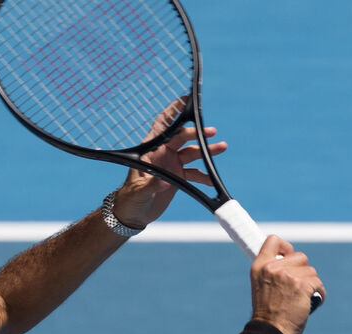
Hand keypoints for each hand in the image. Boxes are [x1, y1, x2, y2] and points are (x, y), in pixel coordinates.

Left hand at [110, 99, 227, 227]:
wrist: (132, 215)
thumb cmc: (129, 199)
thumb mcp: (138, 191)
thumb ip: (151, 185)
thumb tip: (164, 182)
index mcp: (149, 151)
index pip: (162, 126)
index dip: (172, 112)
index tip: (185, 101)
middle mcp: (162, 154)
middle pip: (182, 138)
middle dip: (197, 134)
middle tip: (211, 132)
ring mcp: (171, 165)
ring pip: (192, 154)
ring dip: (206, 152)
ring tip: (221, 148)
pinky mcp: (178, 178)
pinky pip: (194, 173)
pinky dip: (203, 176)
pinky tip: (211, 180)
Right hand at [248, 236, 325, 333]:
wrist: (271, 332)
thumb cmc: (268, 313)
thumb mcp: (262, 286)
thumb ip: (271, 271)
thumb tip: (289, 259)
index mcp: (259, 266)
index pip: (273, 240)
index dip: (285, 247)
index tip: (288, 257)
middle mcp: (272, 268)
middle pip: (300, 256)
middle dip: (303, 271)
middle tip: (296, 287)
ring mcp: (287, 276)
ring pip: (311, 271)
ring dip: (311, 284)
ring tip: (301, 298)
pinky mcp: (301, 285)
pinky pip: (318, 283)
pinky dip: (319, 293)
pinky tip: (311, 302)